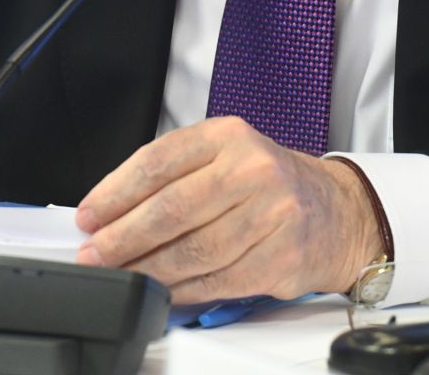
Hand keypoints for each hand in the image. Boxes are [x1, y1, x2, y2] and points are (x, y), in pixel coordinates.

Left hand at [72, 116, 382, 303]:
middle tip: (94, 254)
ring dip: (148, 269)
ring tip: (121, 276)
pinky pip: (219, 280)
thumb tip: (111, 212)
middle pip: (172, 208)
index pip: (159, 161)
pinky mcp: (281, 256)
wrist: (338, 212)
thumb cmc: (269, 184)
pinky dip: (183, 290)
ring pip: (193, 250)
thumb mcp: (226, 156)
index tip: (89, 215)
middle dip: (123, 237)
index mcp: (229, 136)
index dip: (116, 192)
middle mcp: (252, 169)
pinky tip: (162, 292)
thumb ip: (174, 176)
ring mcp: (272, 213)